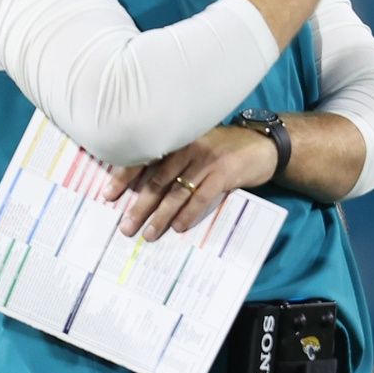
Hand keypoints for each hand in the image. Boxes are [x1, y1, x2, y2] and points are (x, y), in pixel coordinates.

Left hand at [104, 125, 280, 240]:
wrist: (264, 145)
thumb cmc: (227, 149)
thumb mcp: (199, 145)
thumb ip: (177, 159)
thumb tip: (146, 188)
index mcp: (178, 139)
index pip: (144, 158)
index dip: (124, 176)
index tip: (108, 195)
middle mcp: (189, 146)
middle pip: (157, 180)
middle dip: (139, 206)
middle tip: (126, 227)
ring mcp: (207, 159)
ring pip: (176, 192)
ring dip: (160, 216)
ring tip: (148, 233)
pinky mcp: (225, 173)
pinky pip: (201, 197)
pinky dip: (188, 214)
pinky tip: (178, 227)